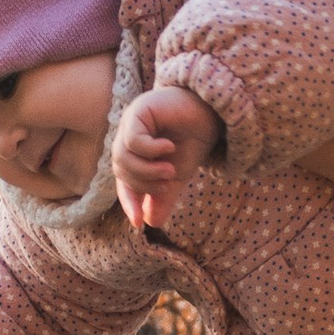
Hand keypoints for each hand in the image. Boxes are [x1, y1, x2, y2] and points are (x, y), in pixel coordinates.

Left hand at [113, 82, 221, 230]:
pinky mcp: (138, 111)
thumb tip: (150, 223)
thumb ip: (162, 197)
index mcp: (135, 155)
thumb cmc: (193, 141)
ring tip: (169, 170)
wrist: (212, 114)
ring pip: (122, 157)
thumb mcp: (176, 176)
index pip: (124, 182)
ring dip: (146, 170)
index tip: (138, 222)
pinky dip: (150, 150)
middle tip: (168, 181)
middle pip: (121, 170)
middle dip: (144, 183)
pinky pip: (133, 140)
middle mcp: (128, 138)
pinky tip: (168, 147)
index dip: (129, 202)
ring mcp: (131, 123)